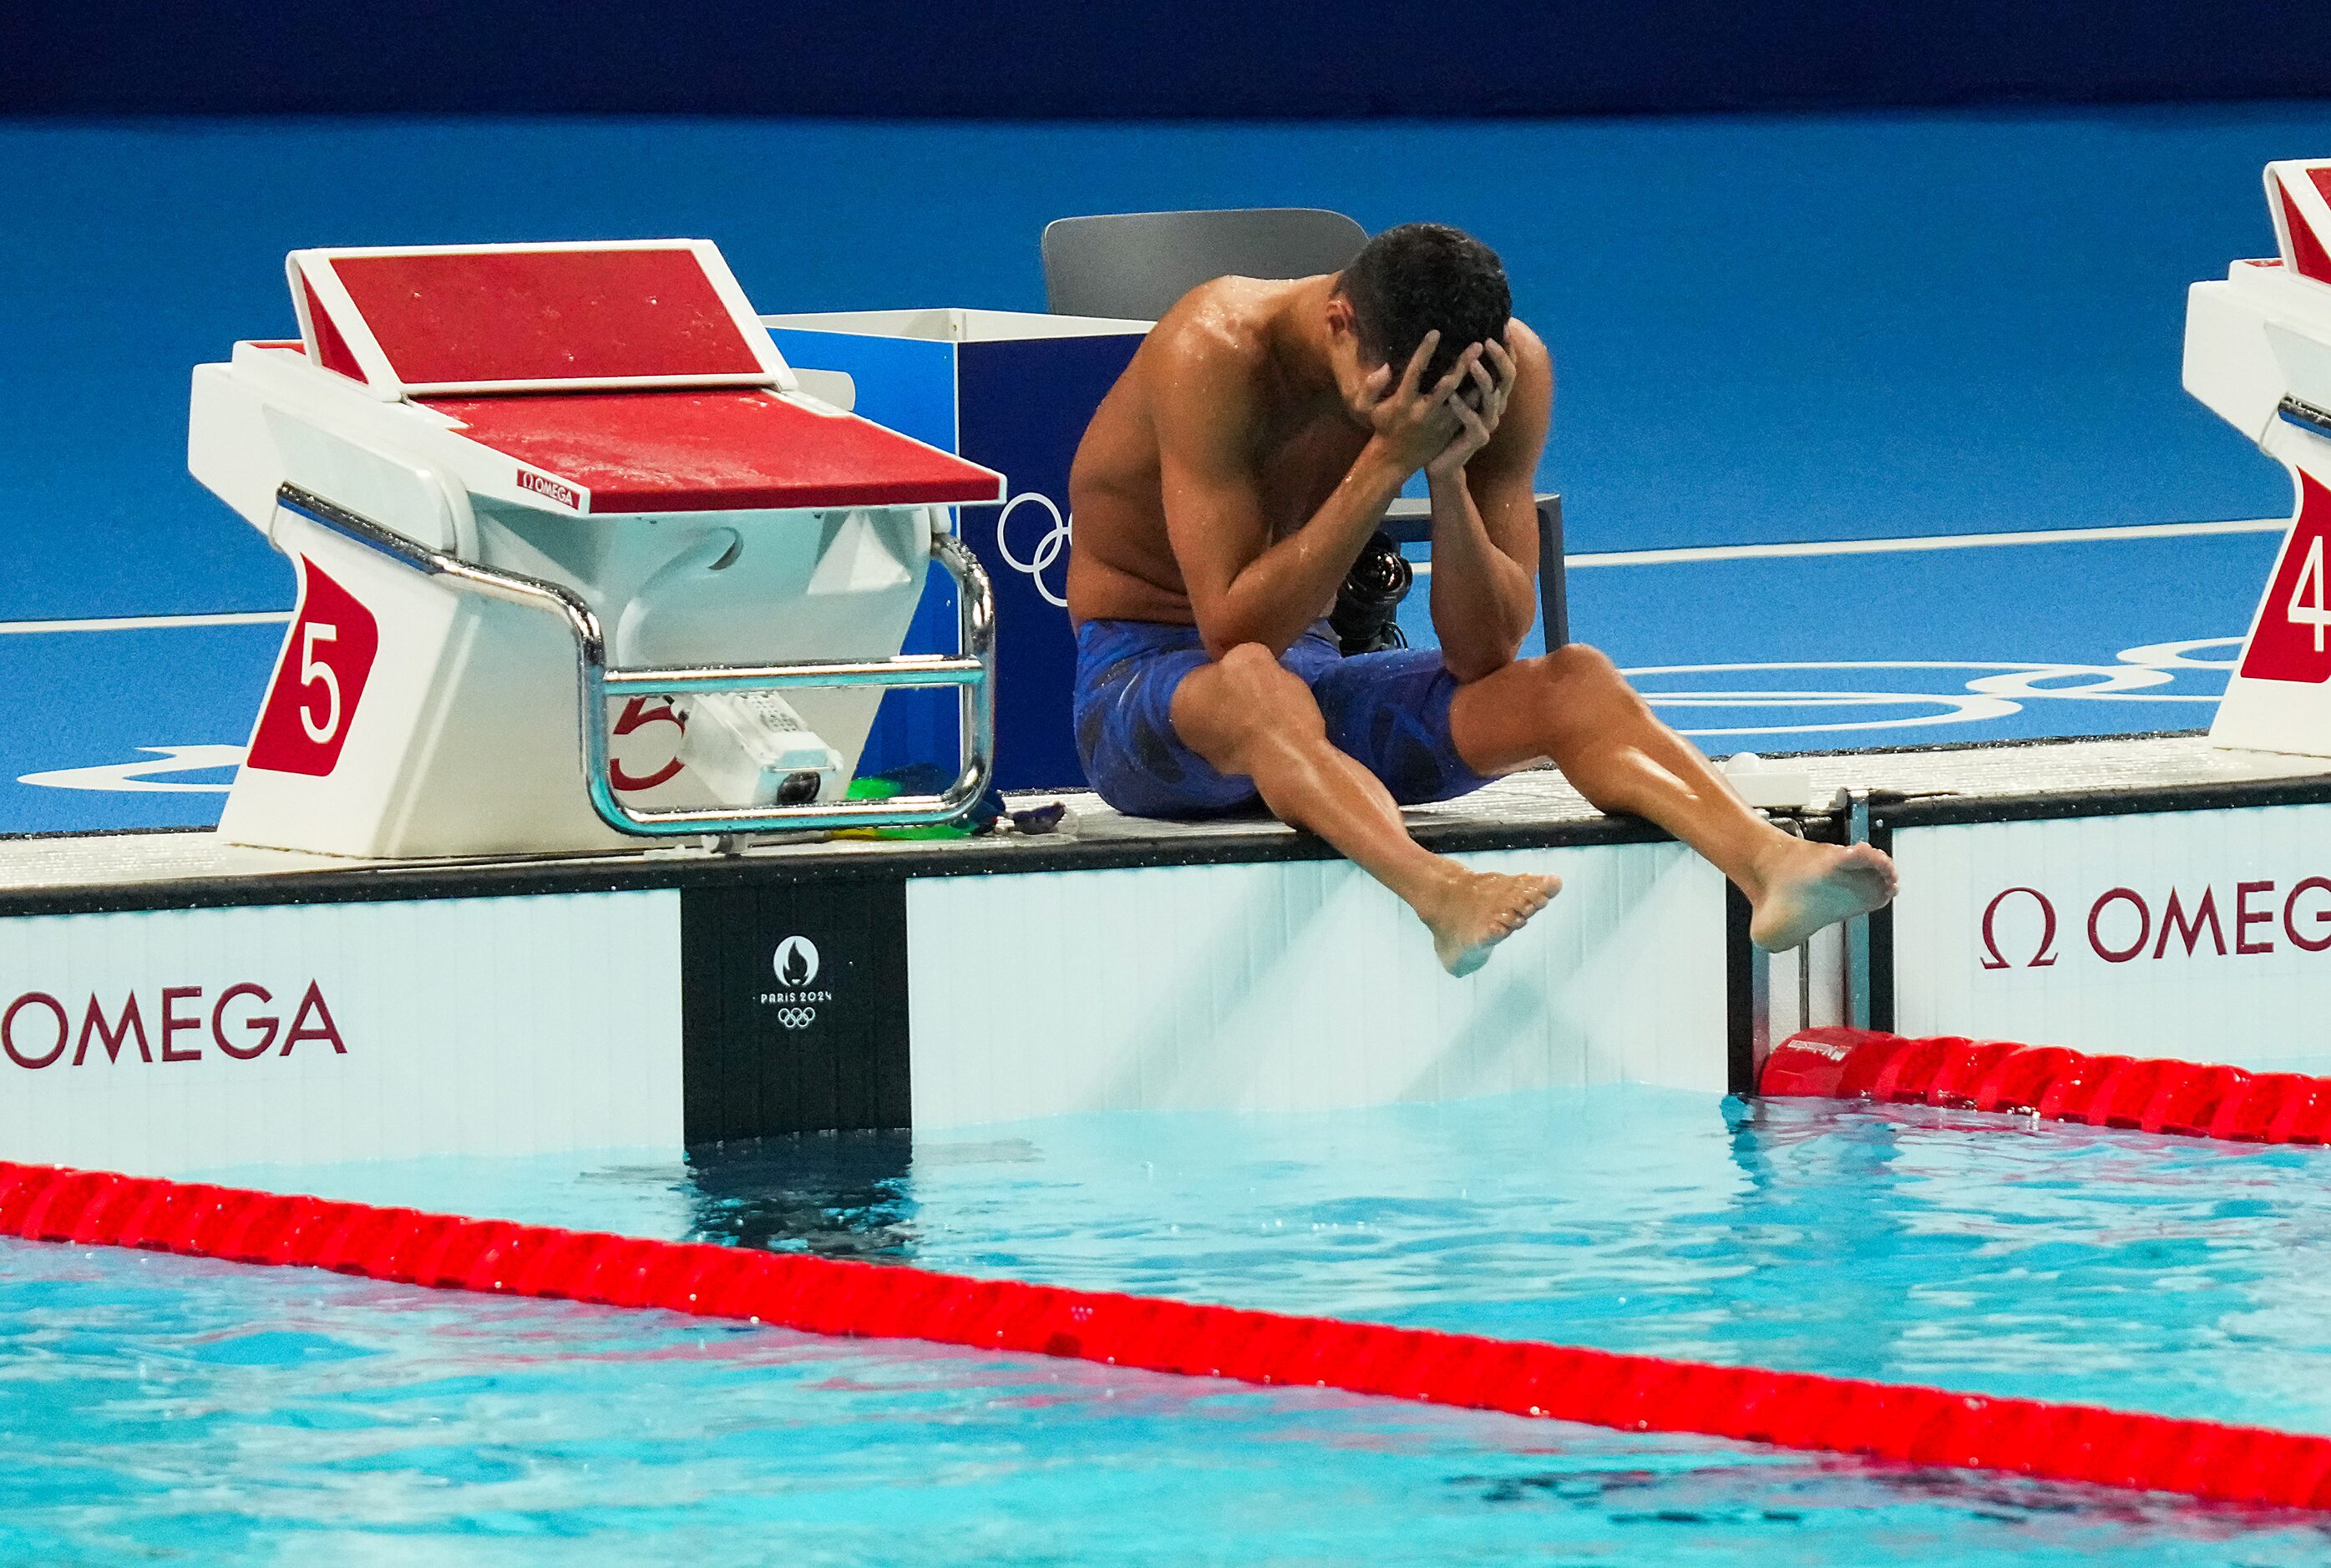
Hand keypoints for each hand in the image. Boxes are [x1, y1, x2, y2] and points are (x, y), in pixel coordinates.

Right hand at [1359, 330, 1478, 476]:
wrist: (1395, 458)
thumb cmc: (1383, 426)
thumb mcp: (1366, 408)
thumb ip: (1370, 386)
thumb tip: (1386, 367)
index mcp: (1403, 402)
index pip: (1415, 372)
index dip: (1425, 351)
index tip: (1436, 332)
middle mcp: (1424, 411)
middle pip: (1447, 385)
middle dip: (1462, 364)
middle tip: (1477, 345)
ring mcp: (1440, 421)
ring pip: (1463, 399)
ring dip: (1476, 380)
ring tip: (1488, 361)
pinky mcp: (1450, 429)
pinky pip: (1468, 411)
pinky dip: (1478, 396)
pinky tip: (1489, 380)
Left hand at [1425, 331, 1516, 482]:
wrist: (1440, 463)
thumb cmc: (1444, 427)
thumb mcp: (1452, 396)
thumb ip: (1459, 374)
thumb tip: (1456, 343)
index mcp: (1491, 395)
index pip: (1506, 367)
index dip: (1507, 348)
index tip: (1502, 326)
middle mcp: (1495, 407)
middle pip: (1507, 378)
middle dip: (1500, 358)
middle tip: (1486, 340)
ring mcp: (1488, 423)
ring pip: (1492, 397)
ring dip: (1483, 379)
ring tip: (1473, 364)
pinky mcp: (1477, 439)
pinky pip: (1472, 420)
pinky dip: (1463, 407)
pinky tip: (1452, 397)